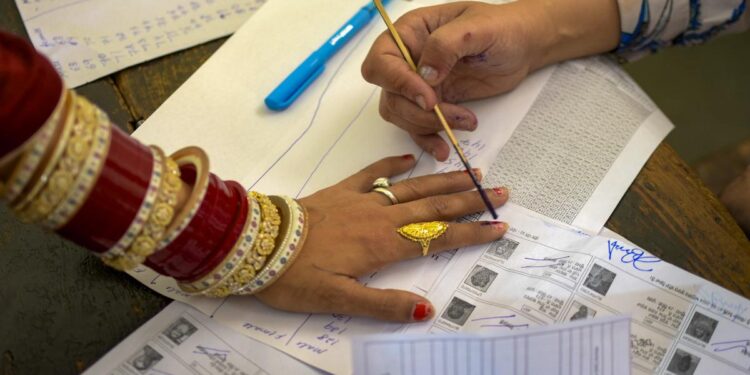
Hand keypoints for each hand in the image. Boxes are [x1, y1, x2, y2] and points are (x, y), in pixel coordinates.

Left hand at [256, 155, 508, 322]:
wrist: (255, 243)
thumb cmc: (294, 276)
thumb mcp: (338, 299)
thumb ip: (384, 305)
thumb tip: (426, 311)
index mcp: (383, 244)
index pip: (437, 237)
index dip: (470, 233)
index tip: (499, 226)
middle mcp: (379, 216)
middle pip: (433, 205)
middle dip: (469, 200)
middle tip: (500, 192)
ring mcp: (360, 199)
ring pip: (411, 187)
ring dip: (443, 180)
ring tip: (472, 173)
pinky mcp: (340, 190)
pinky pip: (373, 172)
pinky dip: (393, 163)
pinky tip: (410, 158)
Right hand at [361, 0, 619, 159]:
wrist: (523, 46)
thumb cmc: (502, 27)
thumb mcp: (477, 27)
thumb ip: (447, 44)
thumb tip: (425, 74)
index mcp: (410, 33)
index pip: (381, 61)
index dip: (398, 82)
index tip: (428, 97)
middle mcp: (407, 59)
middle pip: (389, 94)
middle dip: (416, 111)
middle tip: (449, 113)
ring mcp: (418, 84)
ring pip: (401, 114)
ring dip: (427, 126)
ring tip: (465, 123)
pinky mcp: (433, 104)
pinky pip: (418, 127)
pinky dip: (429, 140)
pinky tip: (444, 147)